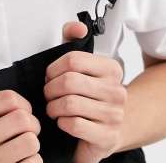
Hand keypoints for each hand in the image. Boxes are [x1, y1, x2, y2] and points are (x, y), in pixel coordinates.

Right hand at [0, 67, 41, 162]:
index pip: (8, 98)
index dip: (22, 104)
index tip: (21, 111)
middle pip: (22, 119)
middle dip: (31, 124)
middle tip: (27, 130)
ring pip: (31, 141)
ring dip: (33, 144)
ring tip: (24, 147)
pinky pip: (33, 162)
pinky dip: (33, 161)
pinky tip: (21, 160)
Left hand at [43, 21, 126, 162]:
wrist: (105, 131)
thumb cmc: (87, 95)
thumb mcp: (79, 64)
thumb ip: (73, 38)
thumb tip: (79, 27)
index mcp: (112, 69)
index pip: (73, 59)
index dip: (53, 69)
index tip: (49, 77)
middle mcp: (117, 90)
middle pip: (69, 82)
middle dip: (50, 89)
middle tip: (48, 95)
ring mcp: (114, 115)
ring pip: (69, 104)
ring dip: (53, 107)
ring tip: (53, 108)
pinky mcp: (107, 137)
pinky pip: (74, 124)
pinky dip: (62, 123)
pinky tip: (63, 122)